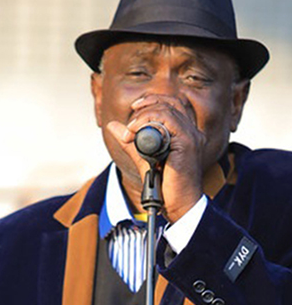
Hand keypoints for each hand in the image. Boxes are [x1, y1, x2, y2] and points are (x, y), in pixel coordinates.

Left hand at [106, 95, 204, 221]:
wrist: (178, 204)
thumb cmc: (165, 184)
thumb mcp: (142, 157)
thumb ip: (128, 140)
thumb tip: (112, 126)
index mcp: (185, 133)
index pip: (173, 103)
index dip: (153, 100)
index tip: (135, 107)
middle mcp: (191, 132)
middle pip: (169, 104)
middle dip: (145, 107)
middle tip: (130, 123)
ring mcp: (192, 136)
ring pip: (167, 110)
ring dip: (144, 116)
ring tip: (131, 130)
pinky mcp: (188, 143)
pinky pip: (169, 121)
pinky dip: (148, 122)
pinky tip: (136, 132)